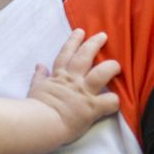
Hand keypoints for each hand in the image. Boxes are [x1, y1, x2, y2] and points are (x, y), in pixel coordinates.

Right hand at [27, 29, 120, 143]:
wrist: (41, 122)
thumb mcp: (35, 88)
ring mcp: (84, 92)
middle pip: (85, 57)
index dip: (74, 41)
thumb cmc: (36, 107)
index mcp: (59, 76)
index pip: (67, 54)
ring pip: (101, 73)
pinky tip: (117, 100)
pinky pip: (109, 101)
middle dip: (94, 44)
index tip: (80, 31)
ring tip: (117, 65)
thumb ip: (39, 76)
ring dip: (110, 67)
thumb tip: (39, 66)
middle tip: (103, 35)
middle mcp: (73, 80)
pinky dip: (114, 101)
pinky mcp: (92, 107)